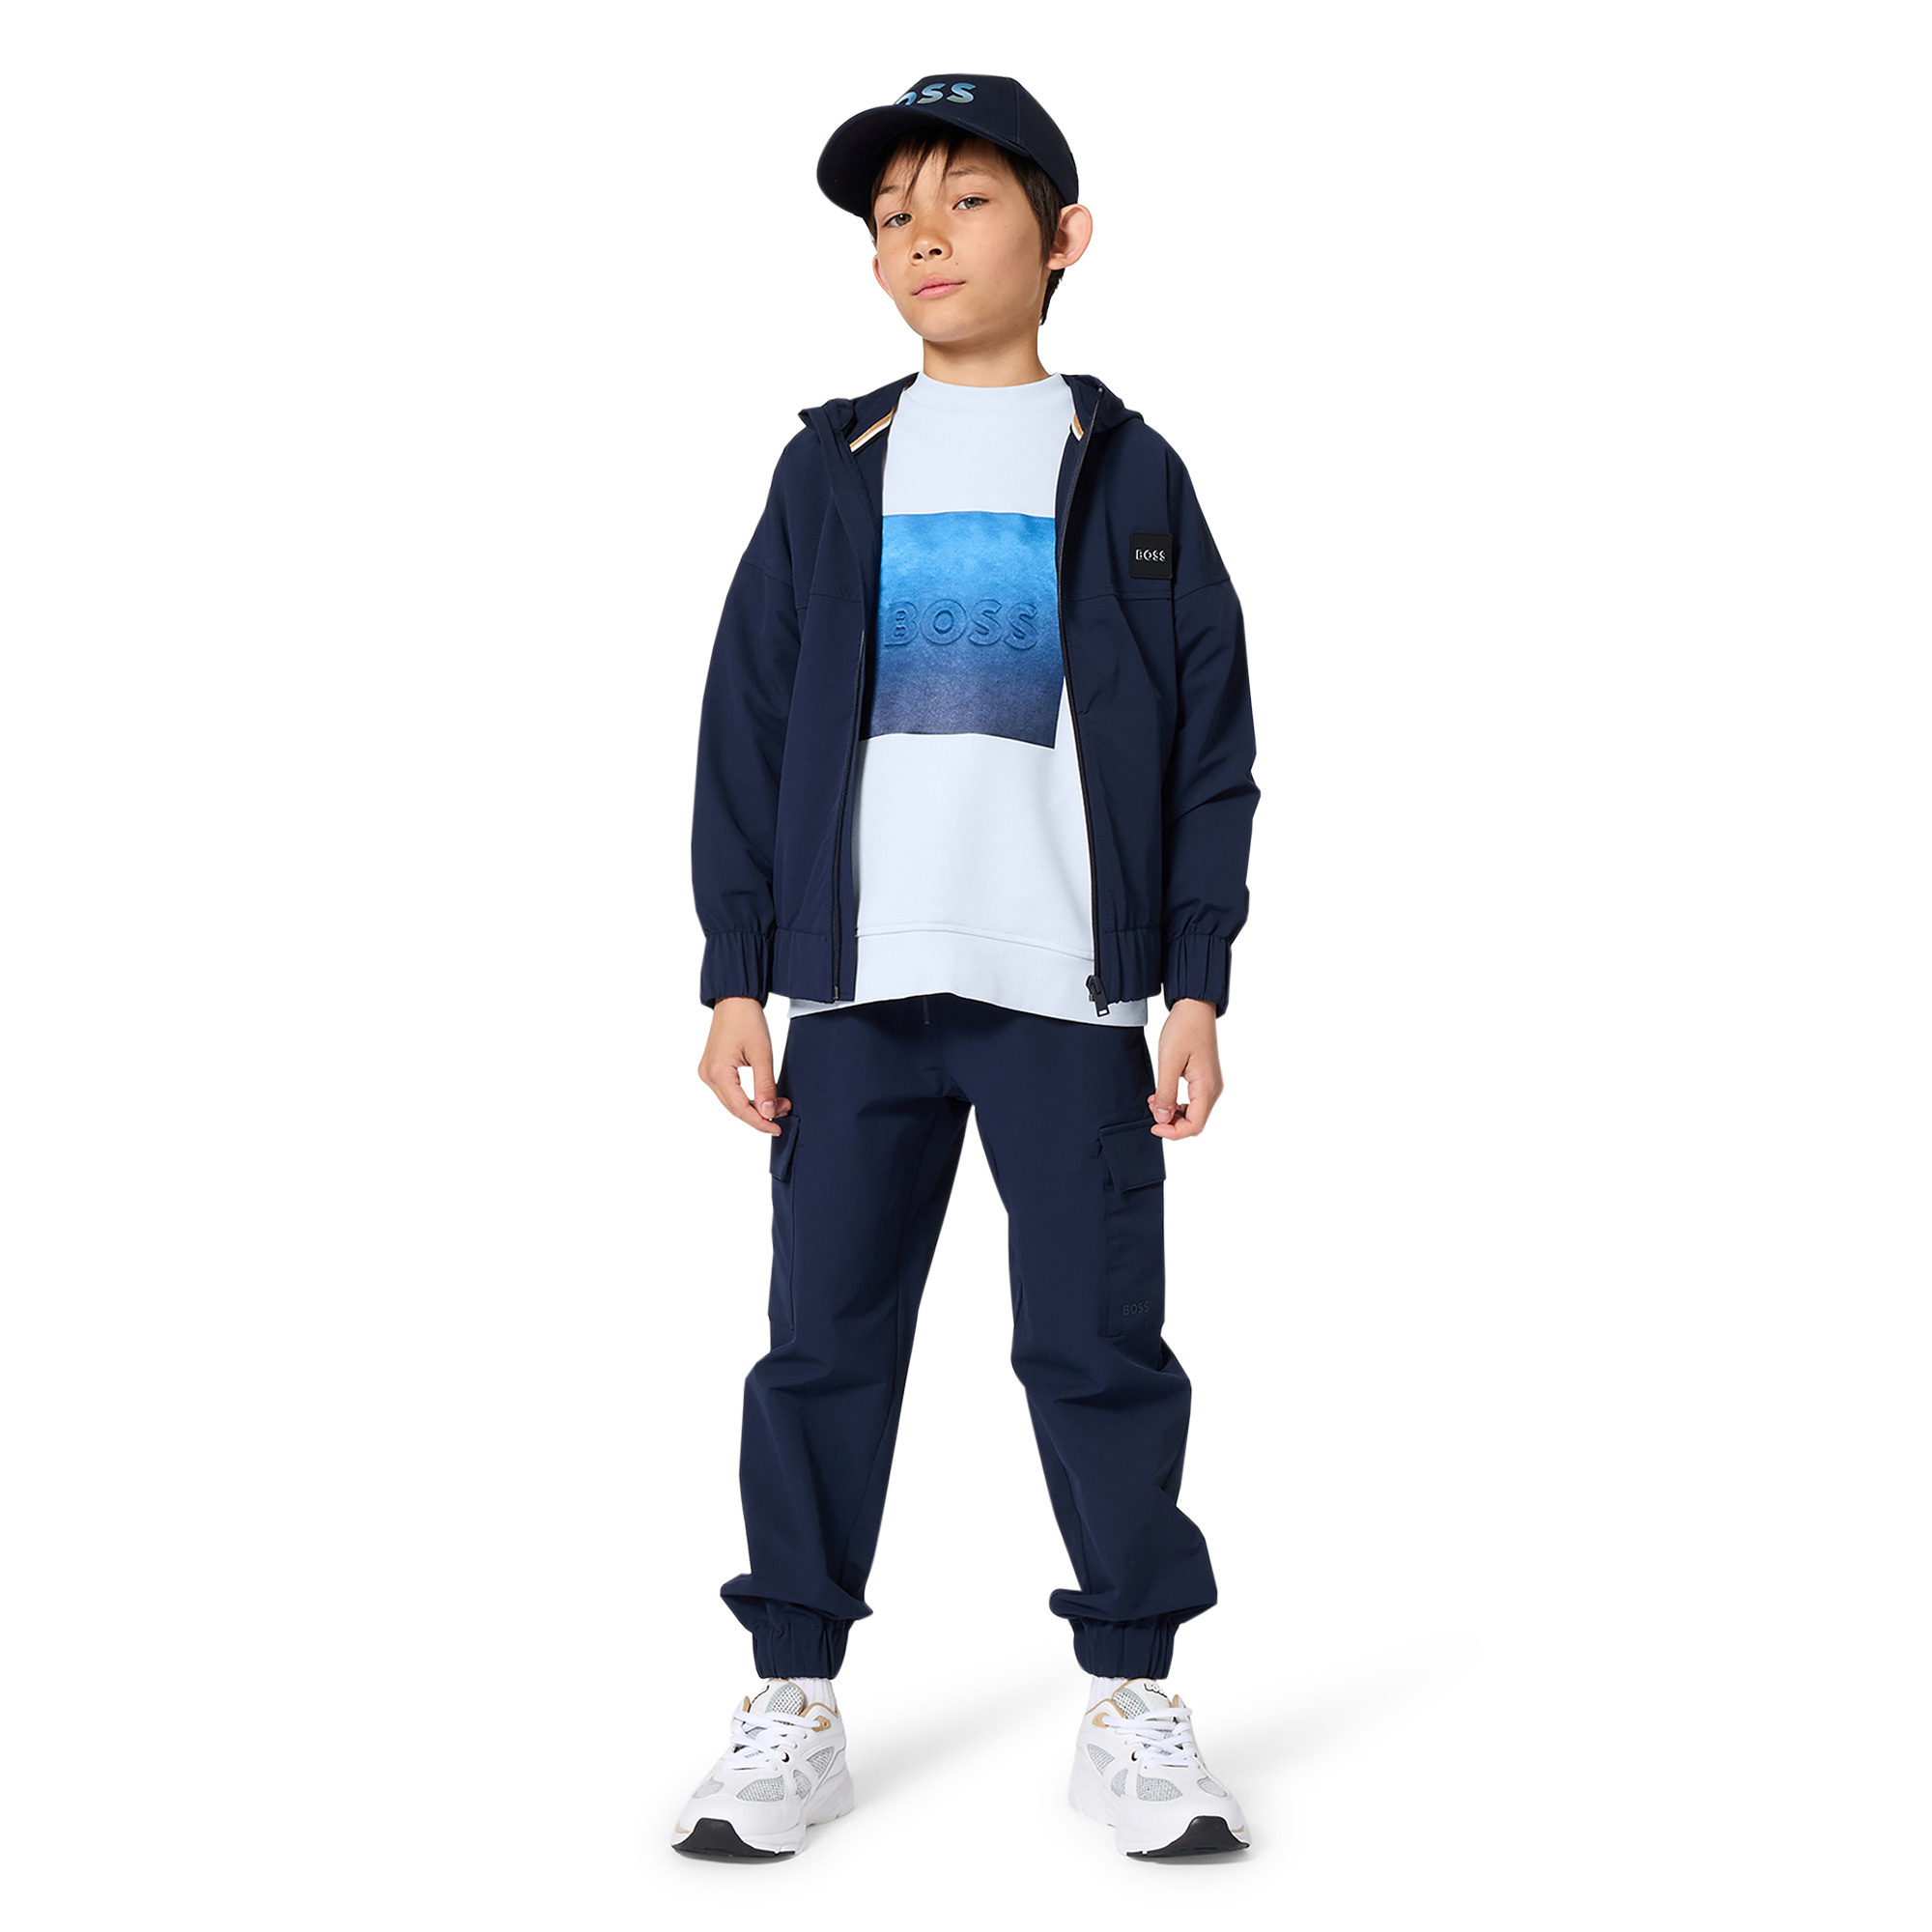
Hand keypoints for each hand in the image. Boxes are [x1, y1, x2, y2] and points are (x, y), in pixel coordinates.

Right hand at [697, 997, 791, 1134]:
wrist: (734, 999)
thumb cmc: (746, 1020)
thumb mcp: (762, 1053)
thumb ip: (766, 1085)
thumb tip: (768, 1112)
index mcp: (718, 1072)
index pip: (740, 1109)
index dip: (760, 1122)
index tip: (777, 1128)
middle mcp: (708, 1075)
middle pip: (735, 1108)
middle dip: (760, 1114)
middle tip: (784, 1110)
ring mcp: (708, 1072)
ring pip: (732, 1102)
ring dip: (755, 1106)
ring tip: (778, 1102)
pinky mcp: (712, 1069)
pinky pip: (729, 1092)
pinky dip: (746, 1097)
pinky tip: (763, 1096)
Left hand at [1149, 998, 1221, 1139]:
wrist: (1195, 1008)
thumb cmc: (1184, 1029)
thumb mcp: (1169, 1062)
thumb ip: (1165, 1092)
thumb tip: (1161, 1119)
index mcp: (1207, 1087)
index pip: (1195, 1125)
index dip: (1173, 1132)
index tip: (1153, 1126)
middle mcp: (1213, 1089)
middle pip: (1195, 1122)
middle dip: (1171, 1123)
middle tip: (1151, 1108)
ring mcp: (1210, 1084)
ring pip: (1194, 1113)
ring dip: (1173, 1113)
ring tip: (1154, 1100)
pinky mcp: (1204, 1079)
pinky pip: (1193, 1101)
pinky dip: (1177, 1104)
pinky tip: (1162, 1094)